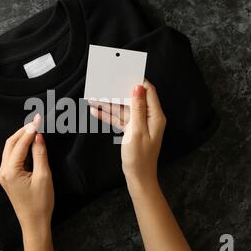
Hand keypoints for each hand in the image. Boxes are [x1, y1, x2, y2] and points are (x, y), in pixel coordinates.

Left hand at [0, 114, 53, 231]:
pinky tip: (30, 144)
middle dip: (23, 131)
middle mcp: (3, 171)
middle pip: (11, 143)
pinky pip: (12, 157)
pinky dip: (21, 148)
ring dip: (21, 138)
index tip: (39, 119)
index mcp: (10, 171)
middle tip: (36, 122)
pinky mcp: (8, 177)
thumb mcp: (43, 176)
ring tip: (35, 129)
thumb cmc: (40, 203)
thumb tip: (39, 136)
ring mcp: (4, 175)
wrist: (34, 223)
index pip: (20, 144)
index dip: (30, 130)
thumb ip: (40, 154)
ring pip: (10, 149)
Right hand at [89, 80, 165, 197]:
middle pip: (133, 98)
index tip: (124, 72)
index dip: (137, 80)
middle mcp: (149, 118)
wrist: (138, 178)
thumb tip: (138, 87)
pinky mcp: (131, 131)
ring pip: (124, 109)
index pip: (148, 91)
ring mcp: (140, 124)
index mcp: (155, 116)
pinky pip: (120, 119)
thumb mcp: (137, 131)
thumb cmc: (139, 157)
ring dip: (110, 104)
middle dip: (119, 91)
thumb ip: (138, 108)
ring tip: (94, 97)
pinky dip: (109, 116)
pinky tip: (96, 111)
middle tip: (106, 82)